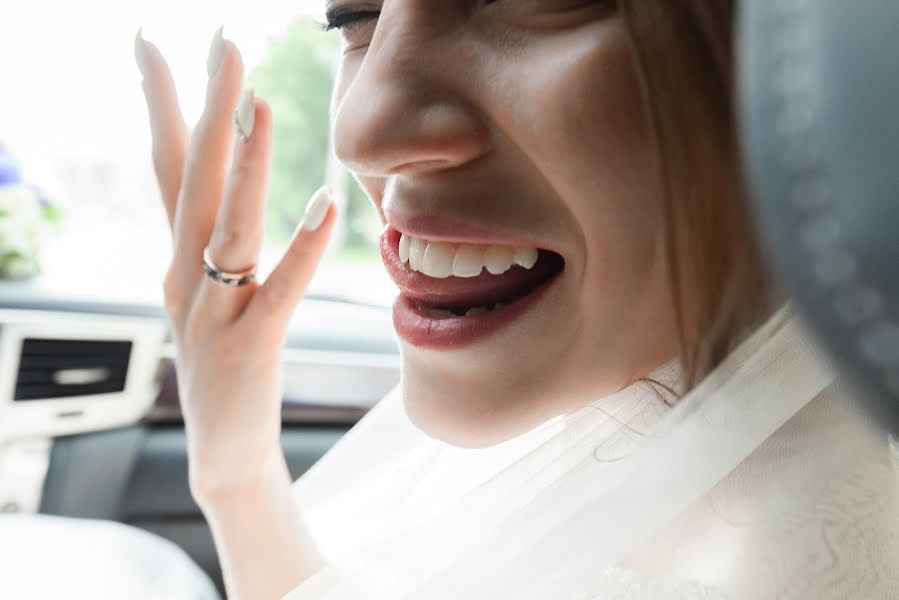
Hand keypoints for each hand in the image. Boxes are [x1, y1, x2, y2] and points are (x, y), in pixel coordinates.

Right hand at [135, 30, 334, 496]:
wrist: (223, 450)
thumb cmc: (225, 363)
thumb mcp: (207, 292)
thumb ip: (212, 239)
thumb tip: (218, 183)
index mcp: (180, 258)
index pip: (171, 168)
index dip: (164, 104)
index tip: (156, 44)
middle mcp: (186, 276)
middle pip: (194, 180)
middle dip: (206, 108)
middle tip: (221, 44)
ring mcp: (213, 312)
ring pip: (230, 225)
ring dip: (247, 164)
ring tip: (262, 104)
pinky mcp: (249, 346)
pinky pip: (278, 290)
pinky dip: (299, 248)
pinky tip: (323, 205)